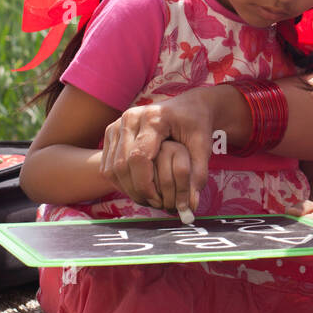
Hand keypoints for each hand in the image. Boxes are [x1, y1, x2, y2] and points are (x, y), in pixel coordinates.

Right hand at [100, 88, 218, 210]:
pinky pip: (108, 164)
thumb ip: (199, 173)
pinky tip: (137, 188)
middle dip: (136, 189)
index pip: (138, 157)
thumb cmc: (196, 125)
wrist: (187, 106)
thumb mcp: (203, 146)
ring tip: (146, 198)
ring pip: (112, 166)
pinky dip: (120, 181)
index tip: (158, 200)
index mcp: (152, 118)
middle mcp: (130, 118)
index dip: (145, 184)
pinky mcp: (111, 132)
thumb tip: (191, 206)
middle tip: (153, 204)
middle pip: (122, 164)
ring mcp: (117, 124)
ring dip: (127, 188)